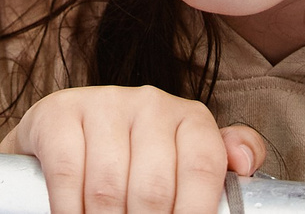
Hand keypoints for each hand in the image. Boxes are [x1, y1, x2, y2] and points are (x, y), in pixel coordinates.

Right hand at [2, 86, 261, 213]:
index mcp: (190, 117)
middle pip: (154, 189)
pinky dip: (71, 210)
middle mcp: (150, 102)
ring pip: (109, 188)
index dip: (195, 212)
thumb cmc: (134, 159)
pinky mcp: (58, 113)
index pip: (203, 167)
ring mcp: (103, 103)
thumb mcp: (182, 159)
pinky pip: (68, 174)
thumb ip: (218, 163)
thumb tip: (246, 162)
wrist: (62, 136)